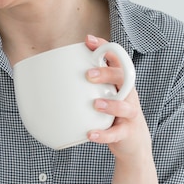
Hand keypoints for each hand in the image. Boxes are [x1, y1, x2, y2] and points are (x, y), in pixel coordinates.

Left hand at [84, 35, 151, 162]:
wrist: (132, 142)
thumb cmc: (111, 114)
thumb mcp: (101, 95)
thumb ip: (84, 85)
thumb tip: (51, 77)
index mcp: (119, 82)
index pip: (117, 59)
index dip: (105, 48)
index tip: (88, 40)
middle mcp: (128, 94)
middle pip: (124, 77)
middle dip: (107, 73)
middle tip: (89, 75)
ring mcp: (130, 113)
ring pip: (126, 106)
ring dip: (111, 104)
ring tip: (95, 104)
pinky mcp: (128, 133)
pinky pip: (117, 133)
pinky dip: (103, 134)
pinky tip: (90, 134)